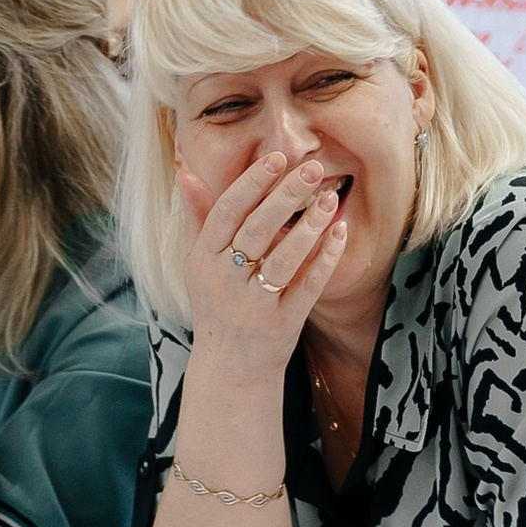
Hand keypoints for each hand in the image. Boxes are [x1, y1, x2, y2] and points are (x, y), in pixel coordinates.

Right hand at [177, 148, 347, 375]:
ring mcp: (253, 305)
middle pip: (256, 231)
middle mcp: (224, 282)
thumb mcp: (198, 263)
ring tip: (329, 199)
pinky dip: (325, 259)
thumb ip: (198, 217)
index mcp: (203, 260)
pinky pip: (307, 287)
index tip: (276, 158)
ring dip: (309, 227)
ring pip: (283, 260)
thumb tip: (186, 172)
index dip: (251, 183)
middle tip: (312, 169)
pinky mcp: (281, 325)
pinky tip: (339, 233)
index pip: (227, 212)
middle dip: (285, 196)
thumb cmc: (215, 304)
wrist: (227, 368)